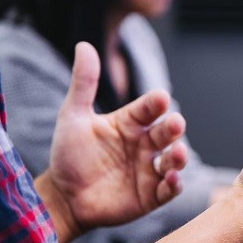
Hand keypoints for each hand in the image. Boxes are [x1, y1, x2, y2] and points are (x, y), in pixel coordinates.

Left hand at [38, 42, 187, 242]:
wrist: (63, 197)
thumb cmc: (69, 156)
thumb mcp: (73, 117)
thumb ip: (83, 83)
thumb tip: (84, 45)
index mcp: (130, 124)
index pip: (149, 109)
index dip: (155, 104)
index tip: (160, 98)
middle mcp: (144, 145)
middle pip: (166, 133)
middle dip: (173, 128)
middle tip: (176, 124)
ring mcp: (150, 170)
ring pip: (173, 160)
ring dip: (179, 156)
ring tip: (177, 154)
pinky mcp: (152, 195)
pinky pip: (169, 189)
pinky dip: (175, 184)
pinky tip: (172, 179)